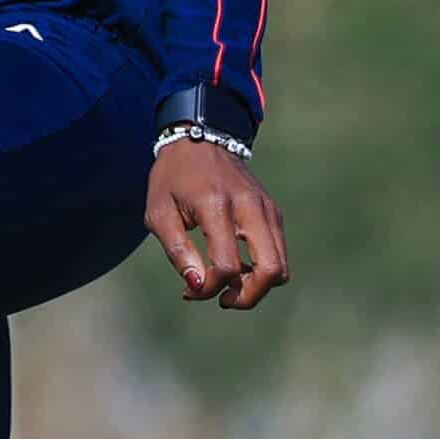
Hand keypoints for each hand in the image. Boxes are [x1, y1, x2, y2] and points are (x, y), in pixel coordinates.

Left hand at [145, 141, 289, 310]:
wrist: (200, 139)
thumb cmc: (172, 179)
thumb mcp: (159, 213)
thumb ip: (177, 251)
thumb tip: (198, 287)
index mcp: (216, 205)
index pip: (227, 265)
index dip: (210, 288)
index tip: (190, 290)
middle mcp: (250, 206)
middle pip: (272, 270)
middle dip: (248, 297)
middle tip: (222, 299)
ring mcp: (267, 208)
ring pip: (281, 266)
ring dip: (256, 286)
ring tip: (226, 285)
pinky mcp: (273, 212)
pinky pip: (277, 253)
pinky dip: (260, 270)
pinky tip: (235, 266)